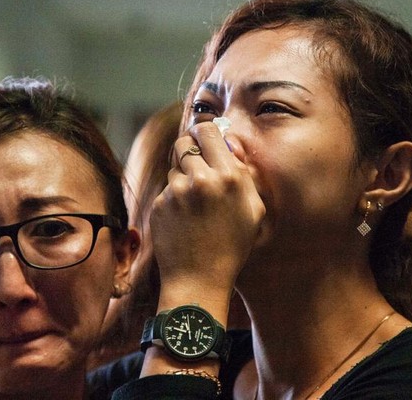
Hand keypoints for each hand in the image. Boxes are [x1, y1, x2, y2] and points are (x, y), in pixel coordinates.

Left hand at [150, 121, 264, 315]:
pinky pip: (166, 189)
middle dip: (190, 149)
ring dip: (183, 176)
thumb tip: (229, 142)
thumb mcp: (253, 209)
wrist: (199, 280)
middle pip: (184, 141)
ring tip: (195, 204)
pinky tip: (184, 219)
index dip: (206, 132)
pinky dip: (174, 198)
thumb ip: (244, 172)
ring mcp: (176, 192)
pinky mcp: (159, 204)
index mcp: (228, 177)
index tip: (206, 138)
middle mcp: (200, 179)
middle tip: (197, 165)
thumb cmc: (231, 245)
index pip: (208, 130)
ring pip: (174, 167)